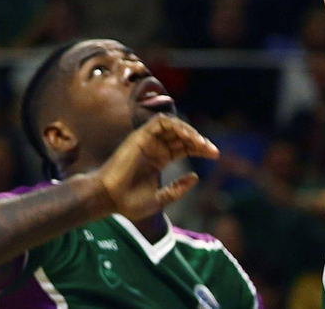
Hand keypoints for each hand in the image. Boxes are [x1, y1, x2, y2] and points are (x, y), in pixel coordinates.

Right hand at [92, 115, 217, 222]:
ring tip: (201, 143)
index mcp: (159, 159)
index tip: (215, 155)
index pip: (183, 146)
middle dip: (198, 140)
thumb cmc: (130, 202)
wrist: (110, 200)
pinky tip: (187, 136)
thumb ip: (178, 189)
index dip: (200, 148)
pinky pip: (160, 122)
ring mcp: (147, 141)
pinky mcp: (139, 136)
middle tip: (212, 150)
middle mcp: (154, 147)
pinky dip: (175, 125)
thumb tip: (196, 177)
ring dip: (188, 131)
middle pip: (181, 135)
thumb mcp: (161, 199)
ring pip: (172, 125)